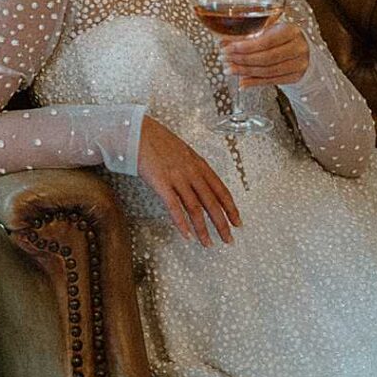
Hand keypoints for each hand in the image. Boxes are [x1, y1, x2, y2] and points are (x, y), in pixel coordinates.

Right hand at [136, 115, 241, 245]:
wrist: (138, 132)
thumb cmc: (158, 141)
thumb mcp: (183, 152)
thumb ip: (192, 168)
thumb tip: (199, 184)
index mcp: (199, 165)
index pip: (221, 190)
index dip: (231, 208)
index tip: (238, 222)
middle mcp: (192, 172)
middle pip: (212, 203)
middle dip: (222, 224)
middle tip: (229, 240)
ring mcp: (177, 178)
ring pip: (196, 208)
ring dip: (203, 229)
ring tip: (208, 244)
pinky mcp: (161, 183)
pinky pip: (175, 207)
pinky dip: (182, 223)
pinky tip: (187, 235)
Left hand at [222, 13, 309, 89]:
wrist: (303, 49)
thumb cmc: (283, 37)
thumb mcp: (269, 30)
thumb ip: (248, 36)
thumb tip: (223, 42)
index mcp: (291, 31)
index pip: (266, 41)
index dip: (245, 47)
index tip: (228, 48)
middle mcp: (298, 48)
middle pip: (266, 58)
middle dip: (242, 60)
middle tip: (225, 59)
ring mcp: (298, 64)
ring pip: (268, 71)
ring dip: (245, 72)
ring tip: (230, 70)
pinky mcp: (295, 77)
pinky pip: (272, 81)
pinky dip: (255, 82)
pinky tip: (242, 81)